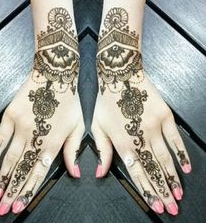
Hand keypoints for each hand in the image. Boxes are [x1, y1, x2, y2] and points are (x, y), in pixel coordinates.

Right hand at [0, 7, 84, 215]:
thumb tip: (75, 173)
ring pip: (10, 159)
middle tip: (4, 207)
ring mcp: (20, 127)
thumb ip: (74, 151)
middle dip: (13, 190)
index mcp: (53, 142)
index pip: (39, 172)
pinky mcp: (11, 115)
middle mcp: (35, 138)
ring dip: (2, 179)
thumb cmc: (71, 99)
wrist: (57, 73)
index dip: (29, 190)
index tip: (20, 205)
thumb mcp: (80, 126)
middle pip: (22, 170)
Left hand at [92, 7, 190, 215]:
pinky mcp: (164, 115)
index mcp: (122, 142)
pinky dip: (181, 154)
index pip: (136, 172)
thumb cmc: (103, 98)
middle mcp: (140, 138)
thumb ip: (101, 151)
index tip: (155, 205)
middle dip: (162, 191)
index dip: (146, 190)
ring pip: (166, 158)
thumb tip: (101, 173)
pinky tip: (186, 168)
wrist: (118, 73)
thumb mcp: (95, 125)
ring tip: (178, 194)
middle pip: (153, 169)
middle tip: (171, 207)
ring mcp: (155, 126)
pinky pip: (176, 139)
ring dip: (172, 178)